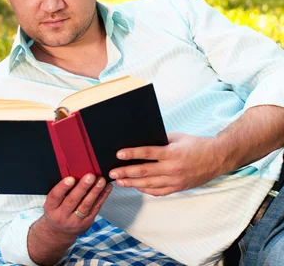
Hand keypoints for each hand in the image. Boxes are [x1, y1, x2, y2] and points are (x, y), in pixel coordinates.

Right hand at [27, 174, 112, 265]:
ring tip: (101, 181)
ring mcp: (75, 221)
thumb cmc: (56, 211)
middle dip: (83, 187)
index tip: (70, 178)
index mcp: (50, 208)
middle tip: (90, 176)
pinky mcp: (86, 222)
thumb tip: (74, 173)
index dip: (62, 187)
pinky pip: (95, 209)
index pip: (55, 196)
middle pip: (72, 201)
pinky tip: (107, 188)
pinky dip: (102, 197)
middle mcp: (62, 216)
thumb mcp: (52, 203)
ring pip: (86, 205)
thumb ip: (60, 191)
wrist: (59, 232)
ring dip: (95, 191)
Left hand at [108, 132, 225, 195]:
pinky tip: (136, 186)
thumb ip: (160, 141)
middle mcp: (173, 168)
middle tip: (112, 173)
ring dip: (132, 183)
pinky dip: (146, 190)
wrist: (217, 158)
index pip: (147, 153)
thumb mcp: (177, 137)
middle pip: (144, 171)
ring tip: (119, 182)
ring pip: (149, 184)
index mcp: (172, 153)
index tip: (118, 154)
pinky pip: (159, 192)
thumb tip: (140, 141)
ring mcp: (176, 180)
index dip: (132, 154)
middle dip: (126, 172)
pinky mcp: (178, 188)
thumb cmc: (195, 145)